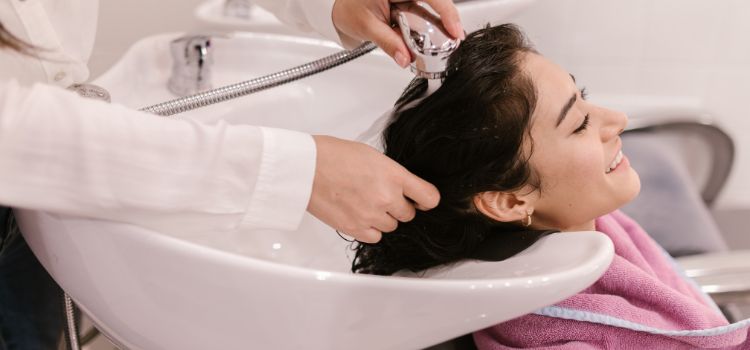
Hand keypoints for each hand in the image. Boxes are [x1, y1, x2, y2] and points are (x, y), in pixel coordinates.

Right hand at [308, 136, 439, 242]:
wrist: (306, 167)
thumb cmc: (333, 155)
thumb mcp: (372, 156)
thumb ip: (390, 174)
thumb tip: (400, 186)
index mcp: (394, 175)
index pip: (429, 197)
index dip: (426, 200)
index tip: (421, 200)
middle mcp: (386, 197)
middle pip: (408, 214)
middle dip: (399, 207)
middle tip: (382, 196)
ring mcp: (371, 215)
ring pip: (391, 227)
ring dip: (383, 218)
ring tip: (365, 203)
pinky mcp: (354, 228)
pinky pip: (375, 237)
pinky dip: (370, 229)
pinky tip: (359, 215)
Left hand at [332, 0, 463, 67]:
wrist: (337, 8)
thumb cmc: (348, 9)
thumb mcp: (367, 26)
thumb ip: (388, 42)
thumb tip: (405, 58)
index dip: (446, 11)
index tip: (454, 29)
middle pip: (435, 0)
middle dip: (447, 18)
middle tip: (456, 38)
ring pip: (432, 6)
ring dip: (440, 23)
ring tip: (449, 40)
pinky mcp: (409, 2)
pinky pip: (424, 13)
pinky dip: (430, 26)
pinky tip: (437, 37)